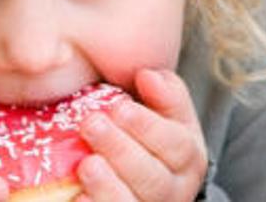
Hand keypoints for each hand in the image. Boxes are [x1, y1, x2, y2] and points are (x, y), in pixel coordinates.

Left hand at [76, 70, 206, 201]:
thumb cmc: (147, 137)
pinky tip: (78, 197)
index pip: (175, 145)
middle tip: (92, 124)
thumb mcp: (165, 114)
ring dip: (108, 185)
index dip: (147, 126)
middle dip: (121, 149)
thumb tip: (148, 75)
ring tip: (87, 164)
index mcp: (187, 157)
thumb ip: (164, 93)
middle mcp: (172, 189)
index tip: (119, 107)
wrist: (137, 182)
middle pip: (153, 176)